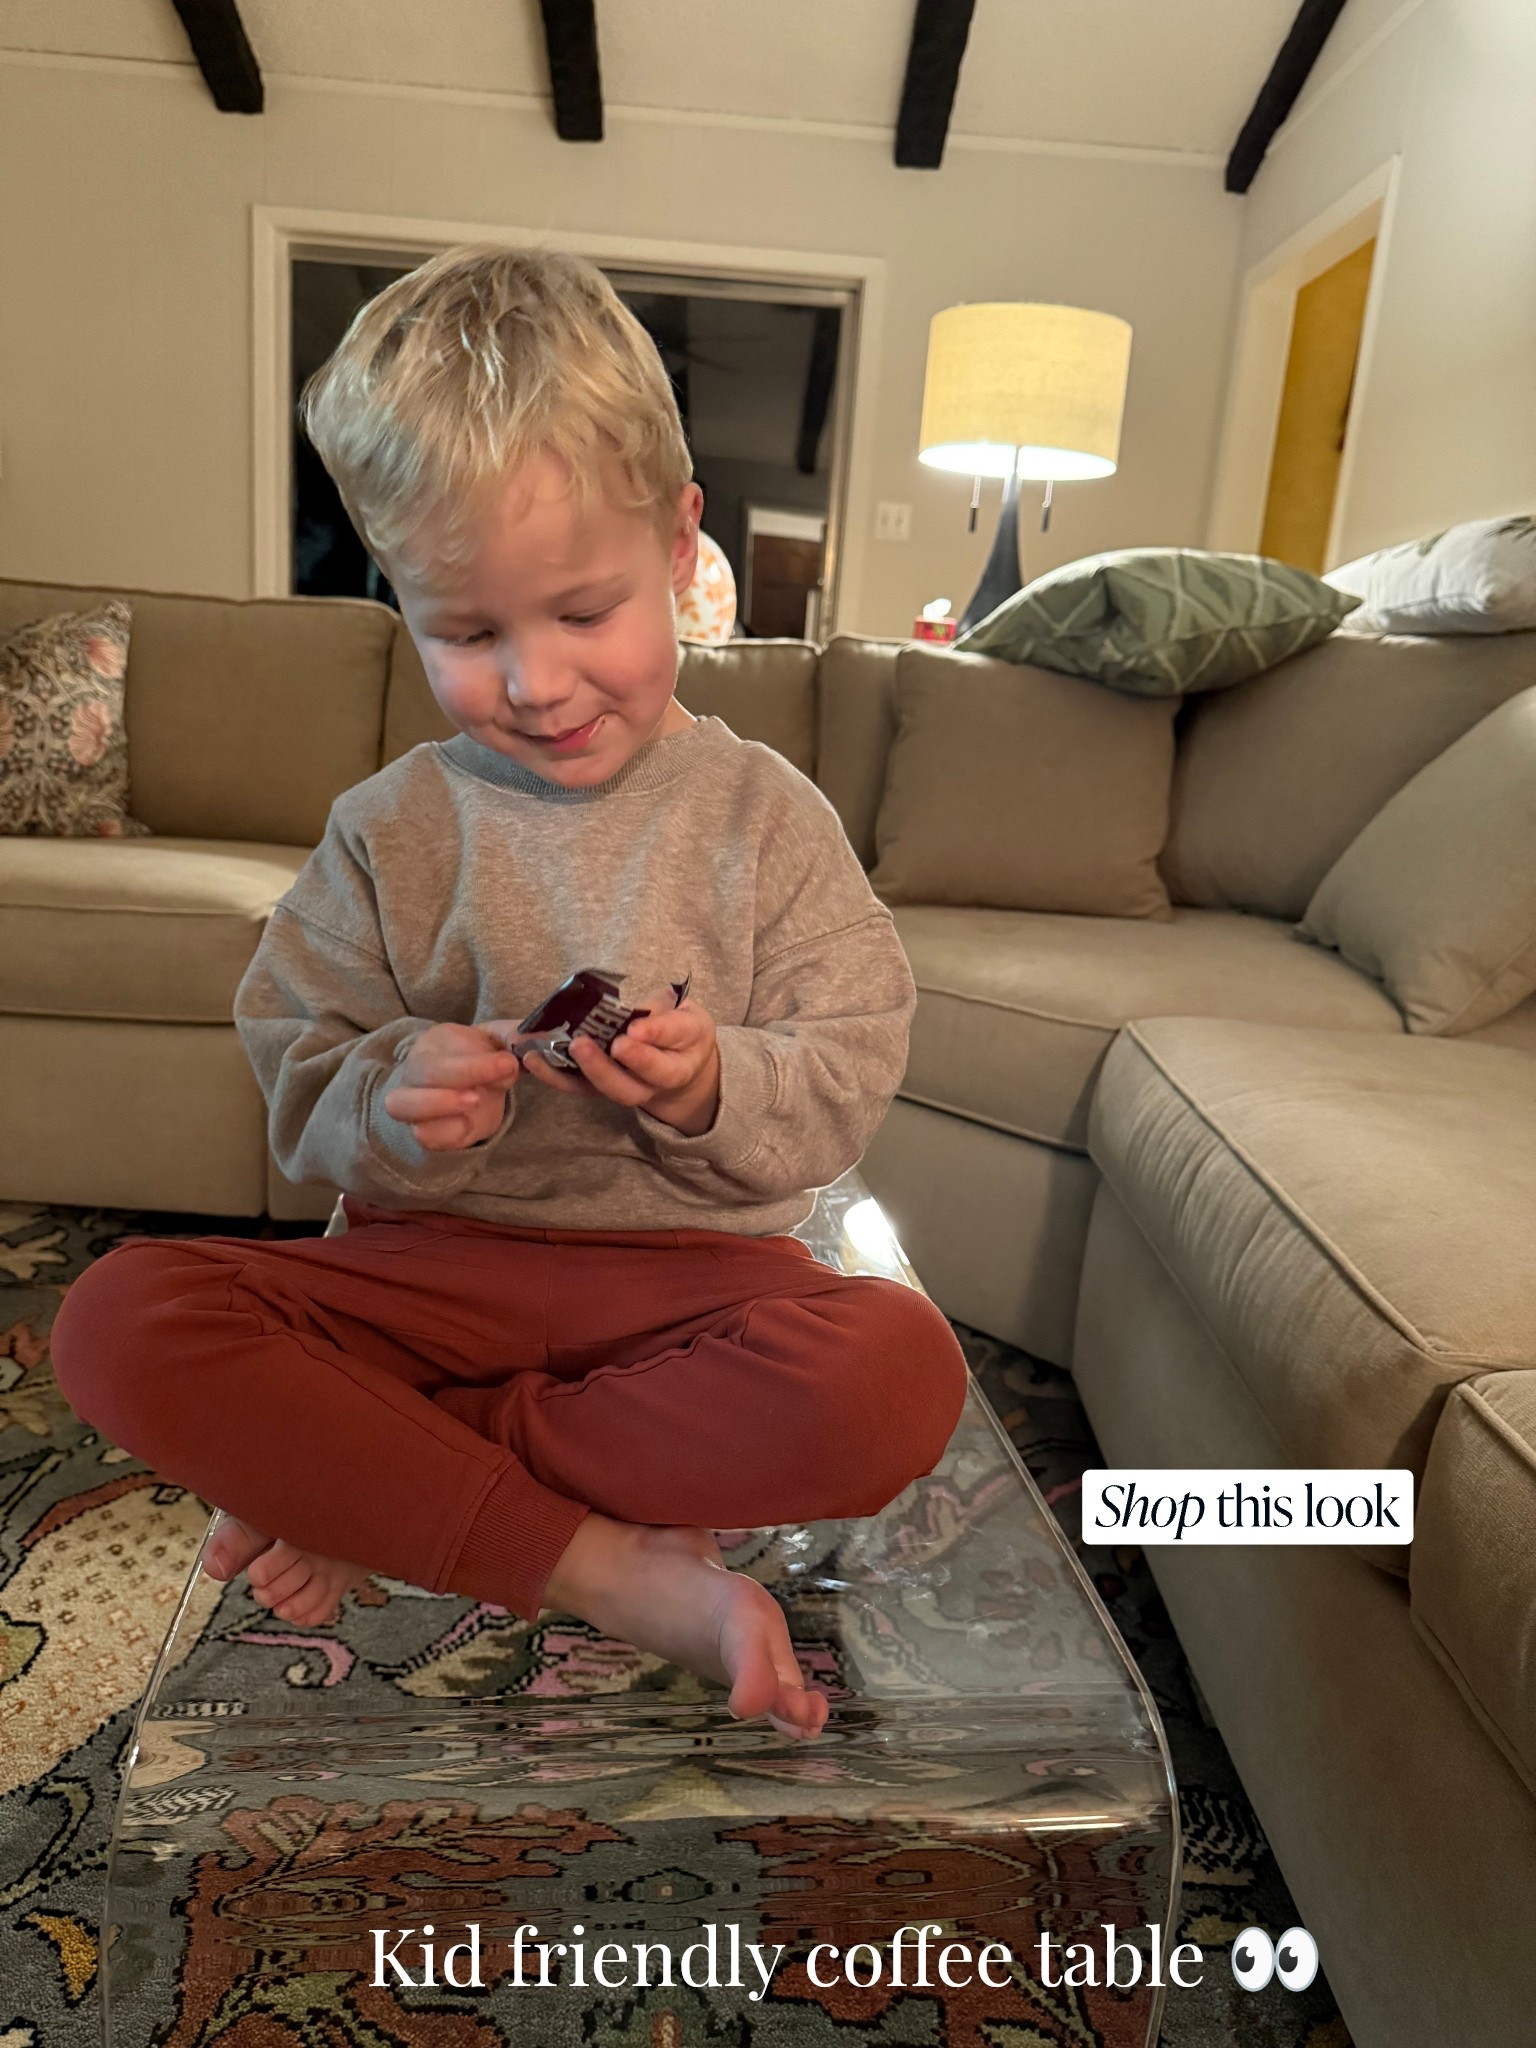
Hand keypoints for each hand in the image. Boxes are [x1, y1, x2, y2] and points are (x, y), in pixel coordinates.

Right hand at [383, 1022, 519, 1150]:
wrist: (474, 1085)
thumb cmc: (482, 1058)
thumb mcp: (500, 1041)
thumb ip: (514, 1037)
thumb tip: (526, 1039)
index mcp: (434, 1042)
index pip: (447, 1048)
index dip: (475, 1063)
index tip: (509, 1064)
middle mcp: (416, 1069)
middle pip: (421, 1073)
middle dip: (457, 1078)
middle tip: (485, 1089)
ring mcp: (413, 1101)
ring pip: (401, 1104)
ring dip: (438, 1106)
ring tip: (474, 1103)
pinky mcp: (424, 1130)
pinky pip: (423, 1135)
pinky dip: (445, 1135)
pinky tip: (468, 1125)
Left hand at [515, 997, 720, 1136]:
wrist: (682, 1062)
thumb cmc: (679, 1028)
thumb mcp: (682, 1010)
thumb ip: (661, 1007)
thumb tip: (628, 1008)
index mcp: (684, 1053)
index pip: (672, 1041)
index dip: (655, 1035)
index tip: (634, 1028)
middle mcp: (658, 1082)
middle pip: (633, 1084)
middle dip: (606, 1066)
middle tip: (582, 1044)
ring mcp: (630, 1089)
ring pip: (606, 1091)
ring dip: (573, 1072)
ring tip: (545, 1053)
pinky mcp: (604, 1090)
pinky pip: (581, 1089)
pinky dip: (555, 1076)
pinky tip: (533, 1059)